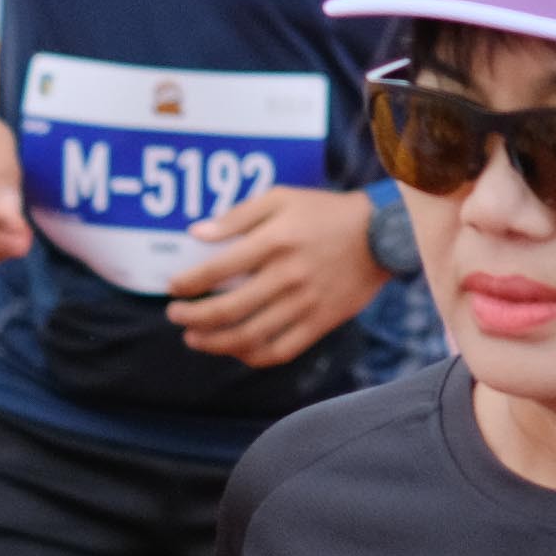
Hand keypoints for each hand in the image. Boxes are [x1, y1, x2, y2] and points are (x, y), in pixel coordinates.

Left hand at [168, 186, 387, 366]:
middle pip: (227, 310)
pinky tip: (236, 350)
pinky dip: (252, 357)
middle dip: (192, 317)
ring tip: (194, 337)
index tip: (174, 288)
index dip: (187, 284)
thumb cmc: (324, 212)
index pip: (217, 270)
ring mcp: (305, 303)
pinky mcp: (320, 322)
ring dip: (213, 342)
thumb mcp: (281, 199)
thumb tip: (196, 234)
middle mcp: (288, 276)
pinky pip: (280, 351)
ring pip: (249, 337)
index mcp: (275, 241)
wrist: (382, 234)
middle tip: (175, 315)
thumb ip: (237, 216)